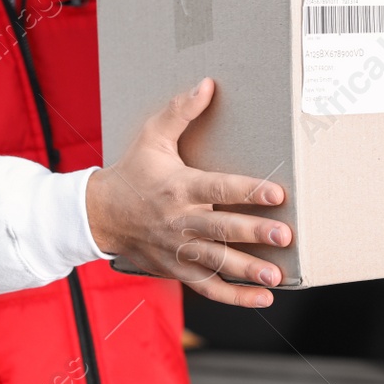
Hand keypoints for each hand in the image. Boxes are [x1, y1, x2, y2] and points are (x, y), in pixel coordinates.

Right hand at [86, 77, 290, 307]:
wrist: (99, 214)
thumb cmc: (133, 171)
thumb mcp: (151, 136)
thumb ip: (180, 111)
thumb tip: (208, 84)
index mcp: (179, 187)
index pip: (218, 188)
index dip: (248, 191)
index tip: (276, 194)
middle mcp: (180, 220)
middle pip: (221, 229)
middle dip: (253, 234)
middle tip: (284, 237)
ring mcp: (178, 248)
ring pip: (216, 262)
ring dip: (247, 271)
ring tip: (276, 277)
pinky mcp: (177, 269)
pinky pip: (208, 287)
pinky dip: (234, 297)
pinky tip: (263, 299)